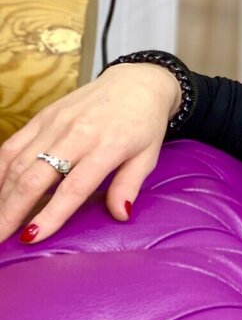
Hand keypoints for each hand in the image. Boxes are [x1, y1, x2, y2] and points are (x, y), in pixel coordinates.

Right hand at [0, 63, 180, 243]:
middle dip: (12, 211)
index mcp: (108, 145)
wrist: (137, 82)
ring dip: (3, 194)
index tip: (32, 237)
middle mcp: (77, 133)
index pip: (74, 187)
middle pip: (36, 177)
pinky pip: (13, 145)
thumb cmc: (145, 124)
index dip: (51, 214)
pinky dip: (0, 170)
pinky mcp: (43, 116)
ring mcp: (56, 122)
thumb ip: (130, 185)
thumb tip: (120, 215)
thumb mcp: (148, 155)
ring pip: (19, 162)